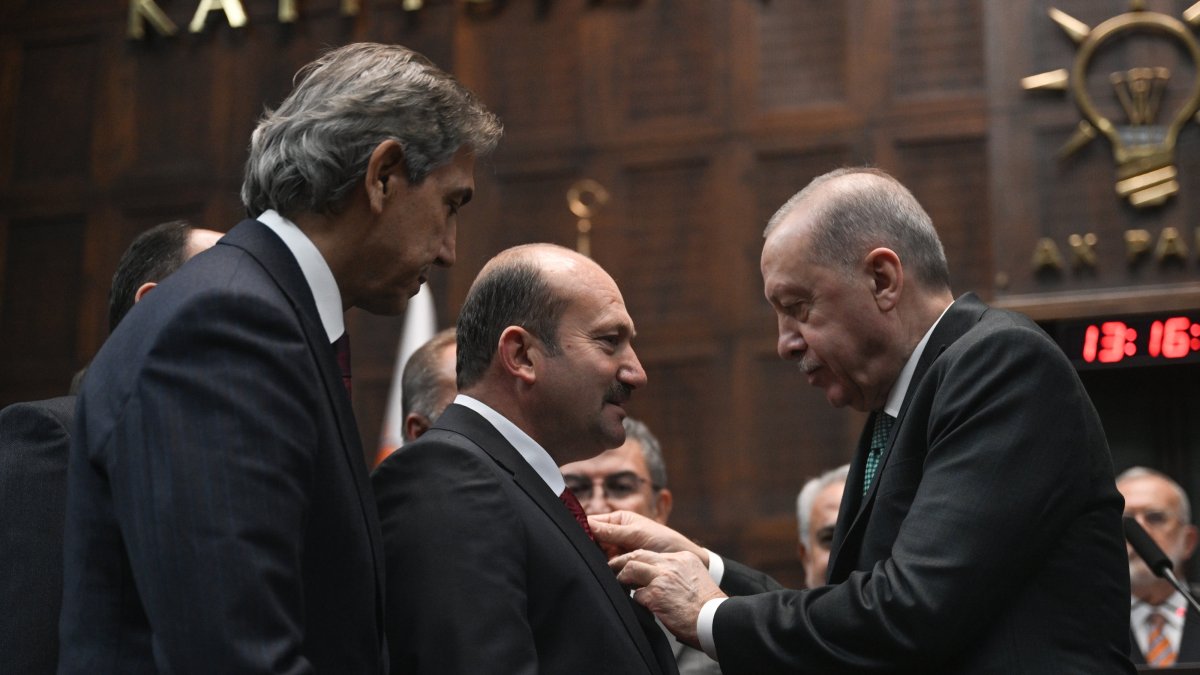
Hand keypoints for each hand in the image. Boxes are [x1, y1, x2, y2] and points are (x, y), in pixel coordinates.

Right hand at [589, 510, 708, 564]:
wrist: (680, 564)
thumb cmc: (665, 542)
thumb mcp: (637, 534)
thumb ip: (612, 531)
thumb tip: (586, 523)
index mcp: (618, 520)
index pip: (592, 522)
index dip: (583, 530)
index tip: (577, 540)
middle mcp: (615, 534)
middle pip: (592, 540)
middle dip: (590, 548)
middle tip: (590, 555)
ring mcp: (617, 551)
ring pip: (597, 556)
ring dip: (597, 561)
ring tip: (599, 565)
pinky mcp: (620, 566)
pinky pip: (606, 568)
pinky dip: (605, 571)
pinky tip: (605, 574)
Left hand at [610, 549, 726, 648]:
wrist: (718, 620)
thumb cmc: (708, 607)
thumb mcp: (696, 579)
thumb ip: (678, 574)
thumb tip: (661, 581)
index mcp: (683, 558)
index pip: (652, 553)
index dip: (637, 559)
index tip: (628, 564)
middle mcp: (672, 563)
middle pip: (637, 555)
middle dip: (621, 561)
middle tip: (610, 568)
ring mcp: (663, 577)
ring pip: (631, 569)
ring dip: (622, 578)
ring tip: (617, 586)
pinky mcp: (656, 595)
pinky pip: (635, 595)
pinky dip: (634, 601)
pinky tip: (636, 607)